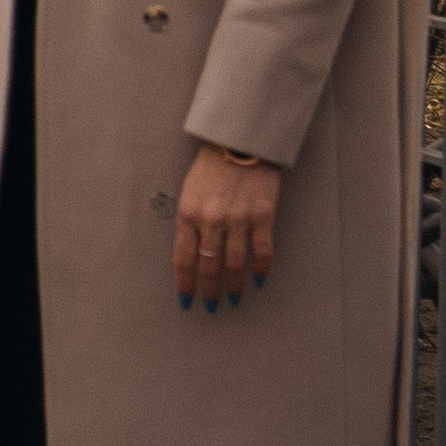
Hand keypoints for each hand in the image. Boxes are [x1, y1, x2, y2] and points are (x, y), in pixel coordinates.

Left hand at [175, 143, 280, 308]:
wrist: (240, 140)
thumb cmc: (211, 165)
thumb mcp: (189, 191)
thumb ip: (189, 221)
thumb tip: (192, 254)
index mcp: (188, 213)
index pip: (183, 258)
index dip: (185, 283)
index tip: (187, 300)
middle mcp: (211, 219)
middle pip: (209, 266)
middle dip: (210, 290)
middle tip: (212, 306)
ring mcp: (238, 218)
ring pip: (235, 263)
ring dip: (234, 285)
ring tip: (233, 298)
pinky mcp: (262, 214)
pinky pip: (262, 250)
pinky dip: (261, 268)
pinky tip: (259, 280)